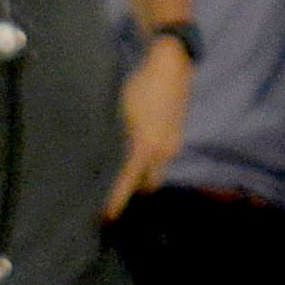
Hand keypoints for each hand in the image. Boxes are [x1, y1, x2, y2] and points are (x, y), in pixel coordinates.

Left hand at [104, 44, 192, 217]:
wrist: (171, 68)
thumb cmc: (141, 87)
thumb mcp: (122, 114)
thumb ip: (120, 141)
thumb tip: (111, 161)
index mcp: (146, 147)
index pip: (128, 181)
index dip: (116, 200)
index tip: (107, 216)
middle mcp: (163, 151)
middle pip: (148, 183)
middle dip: (135, 190)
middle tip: (114, 196)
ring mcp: (173, 144)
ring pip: (157, 170)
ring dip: (144, 173)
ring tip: (125, 172)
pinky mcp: (177, 136)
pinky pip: (163, 157)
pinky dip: (152, 160)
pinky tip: (140, 152)